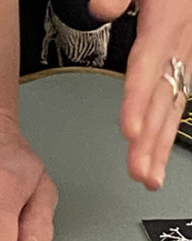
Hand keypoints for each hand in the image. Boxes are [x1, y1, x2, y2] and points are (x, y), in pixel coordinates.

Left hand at [90, 0, 191, 188]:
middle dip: (150, 139)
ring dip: (159, 148)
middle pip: (161, 99)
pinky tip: (157, 163)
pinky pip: (175, 107)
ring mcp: (182, 58)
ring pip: (171, 109)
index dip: (138, 101)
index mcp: (165, 22)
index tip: (128, 131)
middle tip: (138, 172)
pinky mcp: (181, 68)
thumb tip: (101, 9)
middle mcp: (177, 45)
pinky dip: (165, 138)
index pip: (146, 67)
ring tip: (148, 181)